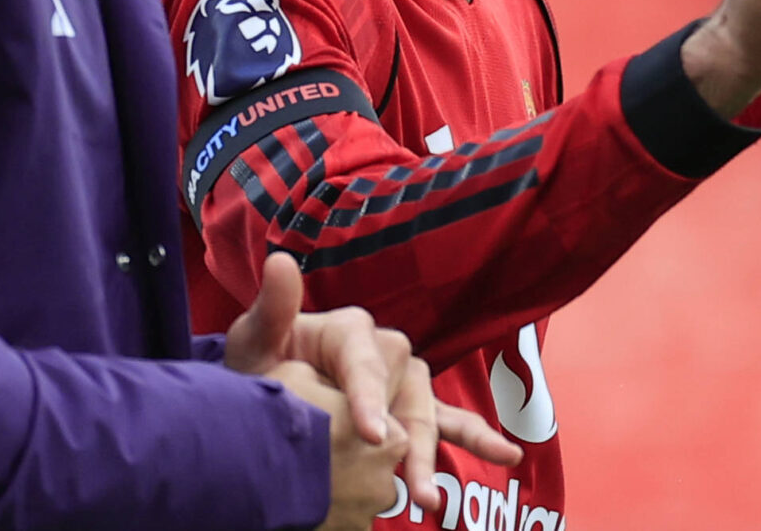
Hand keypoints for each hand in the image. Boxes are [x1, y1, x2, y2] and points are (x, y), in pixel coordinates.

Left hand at [227, 255, 519, 517]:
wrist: (265, 393)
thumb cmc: (259, 364)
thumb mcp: (253, 340)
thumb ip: (271, 308)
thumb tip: (279, 261)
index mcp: (349, 329)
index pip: (364, 363)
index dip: (370, 399)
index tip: (373, 435)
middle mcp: (384, 350)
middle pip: (403, 394)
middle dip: (405, 442)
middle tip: (409, 488)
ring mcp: (401, 380)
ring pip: (426, 415)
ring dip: (431, 455)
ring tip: (431, 498)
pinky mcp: (410, 408)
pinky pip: (448, 420)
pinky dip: (476, 436)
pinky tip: (507, 455)